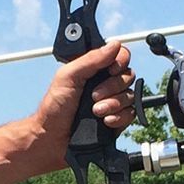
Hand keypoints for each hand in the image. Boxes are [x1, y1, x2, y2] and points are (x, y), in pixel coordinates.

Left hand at [29, 40, 135, 167]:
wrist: (53, 139)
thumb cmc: (54, 107)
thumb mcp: (68, 76)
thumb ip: (91, 59)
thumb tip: (115, 44)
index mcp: (94, 69)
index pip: (120, 56)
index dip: (120, 61)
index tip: (111, 70)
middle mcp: (106, 83)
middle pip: (128, 76)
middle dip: (112, 87)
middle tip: (93, 96)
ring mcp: (112, 102)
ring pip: (130, 96)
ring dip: (113, 104)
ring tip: (95, 112)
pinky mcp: (117, 120)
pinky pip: (130, 114)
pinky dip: (118, 118)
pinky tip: (104, 122)